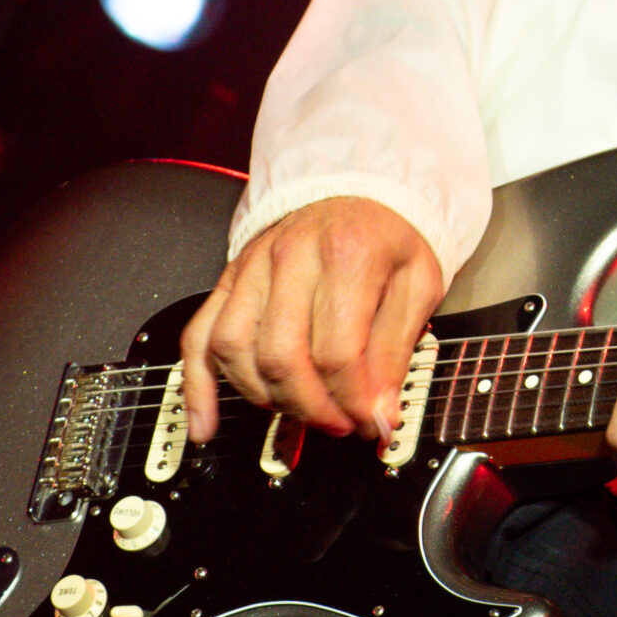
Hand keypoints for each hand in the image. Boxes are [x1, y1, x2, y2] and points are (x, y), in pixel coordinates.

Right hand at [179, 196, 445, 444]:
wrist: (359, 192)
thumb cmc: (389, 238)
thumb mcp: (419, 284)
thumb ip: (398, 348)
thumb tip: (381, 413)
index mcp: (347, 254)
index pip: (338, 352)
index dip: (354, 400)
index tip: (371, 423)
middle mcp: (291, 257)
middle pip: (281, 356)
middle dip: (311, 407)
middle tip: (338, 424)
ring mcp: (252, 267)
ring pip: (235, 350)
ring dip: (266, 398)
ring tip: (300, 413)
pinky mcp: (228, 280)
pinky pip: (198, 337)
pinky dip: (197, 385)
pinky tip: (206, 422)